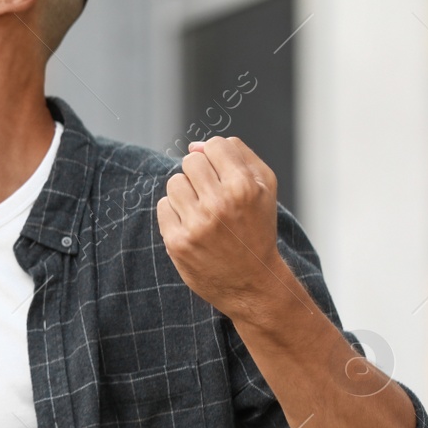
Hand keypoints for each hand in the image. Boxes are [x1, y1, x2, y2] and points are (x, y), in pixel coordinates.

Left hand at [156, 136, 286, 319]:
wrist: (252, 281)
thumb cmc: (257, 227)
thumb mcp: (264, 187)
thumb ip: (237, 154)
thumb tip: (195, 145)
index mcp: (243, 187)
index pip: (214, 146)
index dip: (217, 158)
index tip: (223, 175)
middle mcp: (218, 204)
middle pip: (190, 161)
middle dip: (200, 174)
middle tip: (213, 195)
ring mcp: (196, 224)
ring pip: (174, 182)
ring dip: (186, 193)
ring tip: (203, 211)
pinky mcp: (177, 242)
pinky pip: (163, 206)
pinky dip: (175, 213)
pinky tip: (193, 226)